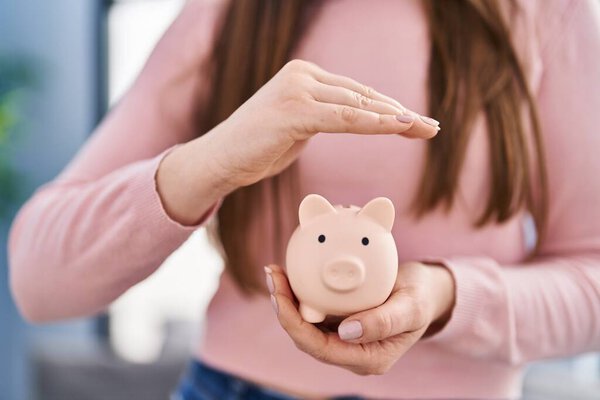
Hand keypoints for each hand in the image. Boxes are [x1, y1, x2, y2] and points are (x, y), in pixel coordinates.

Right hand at [157, 59, 439, 223]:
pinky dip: (374, 124)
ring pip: (358, 106)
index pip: (356, 94)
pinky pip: (344, 118)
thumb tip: (348, 118)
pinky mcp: (294, 110)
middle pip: (363, 96)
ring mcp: (298, 90)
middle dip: (400, 115)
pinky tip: (401, 127)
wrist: (219, 160)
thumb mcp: (296, 130)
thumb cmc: (255, 149)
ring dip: (396, 119)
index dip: (388, 110)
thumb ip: (321, 118)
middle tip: (432, 127)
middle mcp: (303, 76)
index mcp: (304, 76)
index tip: (415, 124)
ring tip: (426, 129)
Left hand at [265, 262, 454, 374]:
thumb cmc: (422, 298)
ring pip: (306, 325)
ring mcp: (345, 339)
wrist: (426, 293)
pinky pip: (314, 312)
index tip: (280, 295)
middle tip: (273, 275)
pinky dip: (300, 293)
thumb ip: (385, 321)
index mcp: (368, 358)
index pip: (320, 348)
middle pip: (306, 338)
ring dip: (287, 299)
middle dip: (284, 308)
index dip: (294, 324)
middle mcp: (351, 353)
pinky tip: (291, 273)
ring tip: (275, 272)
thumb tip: (346, 332)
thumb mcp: (411, 307)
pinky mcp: (340, 322)